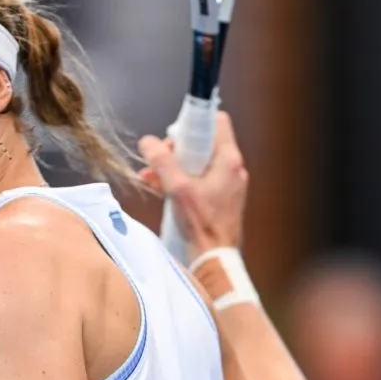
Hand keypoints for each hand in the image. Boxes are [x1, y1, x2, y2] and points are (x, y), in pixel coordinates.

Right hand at [137, 111, 248, 260]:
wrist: (215, 257)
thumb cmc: (202, 224)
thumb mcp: (177, 188)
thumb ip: (162, 162)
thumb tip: (147, 141)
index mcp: (228, 160)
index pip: (216, 121)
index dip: (193, 124)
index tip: (173, 138)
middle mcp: (232, 168)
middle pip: (204, 142)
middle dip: (177, 149)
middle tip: (160, 162)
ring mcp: (228, 183)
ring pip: (199, 162)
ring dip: (175, 166)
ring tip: (152, 177)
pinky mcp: (222, 197)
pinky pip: (201, 178)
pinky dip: (182, 180)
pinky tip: (161, 189)